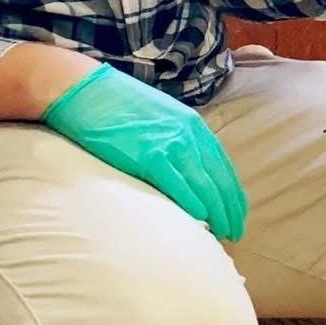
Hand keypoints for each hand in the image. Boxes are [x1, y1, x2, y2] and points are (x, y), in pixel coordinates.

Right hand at [42, 64, 246, 241]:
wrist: (87, 90)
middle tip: (235, 234)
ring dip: (217, 213)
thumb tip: (186, 171)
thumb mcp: (160, 117)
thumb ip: (176, 140)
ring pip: (204, 185)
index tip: (238, 215)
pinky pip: (178, 185)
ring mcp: (170, 143)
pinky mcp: (149, 155)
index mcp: (192, 124)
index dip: (232, 194)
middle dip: (230, 209)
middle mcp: (188, 133)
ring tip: (223, 235)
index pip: (223, 166)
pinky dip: (193, 204)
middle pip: (219, 179)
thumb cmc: (119, 104)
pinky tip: (201, 220)